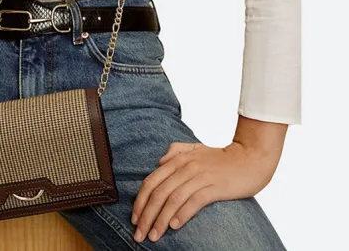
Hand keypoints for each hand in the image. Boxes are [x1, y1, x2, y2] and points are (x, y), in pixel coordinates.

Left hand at [130, 140, 277, 242]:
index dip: (140, 201)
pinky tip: (174, 226)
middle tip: (139, 233)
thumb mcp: (196, 149)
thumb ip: (176, 151)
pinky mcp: (214, 187)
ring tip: (154, 235)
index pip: (151, 181)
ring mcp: (200, 176)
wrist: (250, 158)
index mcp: (178, 159)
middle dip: (146, 215)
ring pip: (173, 199)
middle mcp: (185, 166)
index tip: (134, 218)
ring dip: (160, 220)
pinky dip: (182, 214)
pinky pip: (194, 201)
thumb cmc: (222, 157)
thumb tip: (159, 162)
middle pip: (158, 193)